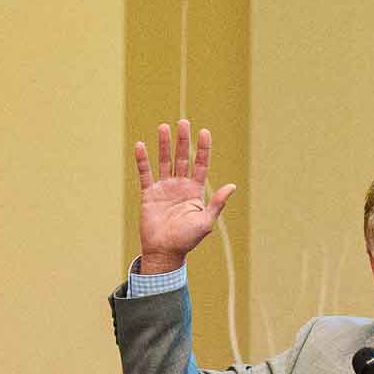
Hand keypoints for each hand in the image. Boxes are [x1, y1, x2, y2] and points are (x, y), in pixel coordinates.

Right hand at [132, 120, 236, 273]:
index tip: (204, 132)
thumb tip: (232, 186)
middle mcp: (179, 186)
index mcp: (195, 192)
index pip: (200, 165)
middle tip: (184, 122)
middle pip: (182, 158)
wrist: (165, 251)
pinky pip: (145, 173)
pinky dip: (143, 160)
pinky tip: (141, 145)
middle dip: (183, 141)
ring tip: (164, 127)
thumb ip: (217, 203)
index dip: (203, 149)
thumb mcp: (206, 221)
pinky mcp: (148, 193)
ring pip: (164, 161)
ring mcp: (163, 188)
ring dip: (164, 145)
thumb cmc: (187, 239)